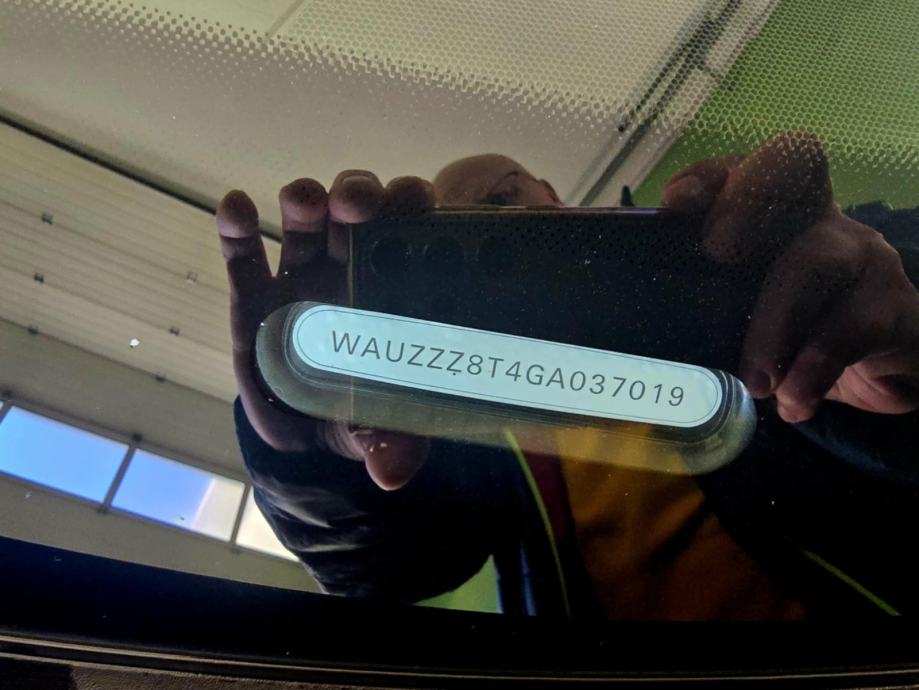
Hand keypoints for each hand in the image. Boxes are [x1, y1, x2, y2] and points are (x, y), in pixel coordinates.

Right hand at [216, 172, 434, 488]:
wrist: (304, 430)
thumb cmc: (357, 409)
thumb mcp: (379, 428)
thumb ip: (391, 444)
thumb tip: (392, 473)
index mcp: (394, 288)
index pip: (411, 236)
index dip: (415, 210)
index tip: (419, 199)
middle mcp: (351, 268)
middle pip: (357, 215)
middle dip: (359, 197)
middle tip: (358, 203)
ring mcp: (300, 274)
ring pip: (304, 224)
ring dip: (305, 202)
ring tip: (303, 201)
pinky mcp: (253, 292)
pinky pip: (244, 254)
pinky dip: (236, 227)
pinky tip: (234, 207)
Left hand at [662, 132, 918, 422]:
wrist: (871, 377)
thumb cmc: (788, 339)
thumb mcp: (736, 318)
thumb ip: (701, 305)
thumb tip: (643, 331)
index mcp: (770, 216)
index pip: (740, 170)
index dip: (708, 177)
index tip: (677, 205)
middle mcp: (817, 218)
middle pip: (788, 178)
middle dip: (745, 207)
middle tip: (718, 254)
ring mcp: (860, 254)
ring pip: (812, 262)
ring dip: (774, 325)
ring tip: (754, 382)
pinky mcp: (893, 303)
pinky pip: (850, 326)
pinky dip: (814, 368)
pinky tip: (794, 400)